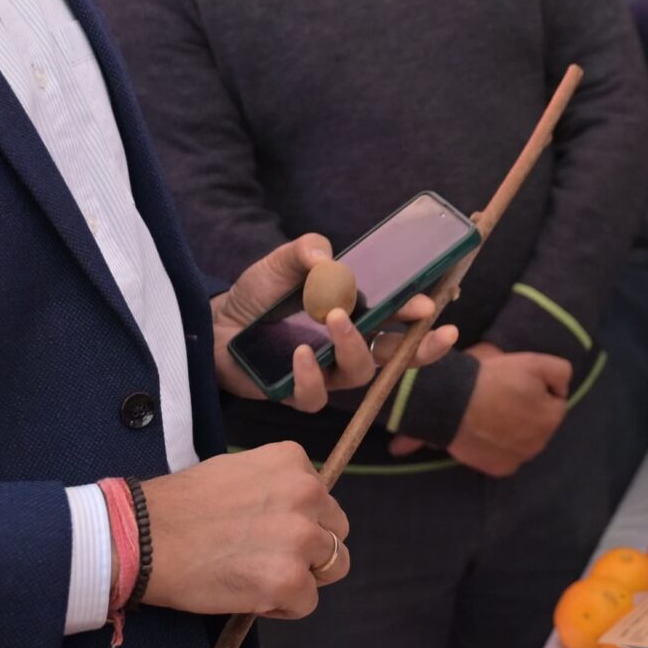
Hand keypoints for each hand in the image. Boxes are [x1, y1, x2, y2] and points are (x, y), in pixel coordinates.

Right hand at [141, 443, 350, 619]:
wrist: (143, 538)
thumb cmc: (178, 507)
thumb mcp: (236, 472)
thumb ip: (275, 487)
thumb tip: (295, 514)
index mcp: (293, 461)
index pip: (322, 499)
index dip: (299, 521)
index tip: (267, 532)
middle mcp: (307, 492)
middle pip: (336, 531)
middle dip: (310, 549)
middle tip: (267, 558)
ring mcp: (301, 536)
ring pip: (332, 566)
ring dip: (301, 576)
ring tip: (259, 577)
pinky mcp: (290, 579)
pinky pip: (307, 602)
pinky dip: (283, 606)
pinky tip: (251, 596)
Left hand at [213, 233, 458, 406]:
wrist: (217, 323)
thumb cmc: (259, 294)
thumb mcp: (282, 262)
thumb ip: (306, 250)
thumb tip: (327, 257)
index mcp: (356, 313)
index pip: (399, 317)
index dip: (420, 314)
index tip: (430, 304)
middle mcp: (348, 345)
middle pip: (397, 355)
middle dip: (420, 347)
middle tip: (430, 329)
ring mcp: (326, 372)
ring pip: (360, 373)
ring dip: (354, 346)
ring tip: (335, 320)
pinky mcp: (298, 392)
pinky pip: (316, 396)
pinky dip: (311, 377)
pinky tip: (300, 354)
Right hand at [387, 344, 571, 475]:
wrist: (452, 402)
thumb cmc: (493, 380)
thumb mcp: (533, 362)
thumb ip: (560, 373)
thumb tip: (560, 390)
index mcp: (551, 418)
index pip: (555, 401)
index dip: (539, 389)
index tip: (518, 383)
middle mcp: (540, 444)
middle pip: (540, 423)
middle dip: (530, 411)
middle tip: (505, 397)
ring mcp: (519, 459)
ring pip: (525, 441)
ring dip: (517, 429)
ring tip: (494, 413)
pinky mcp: (498, 468)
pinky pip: (507, 456)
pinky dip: (501, 446)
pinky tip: (487, 432)